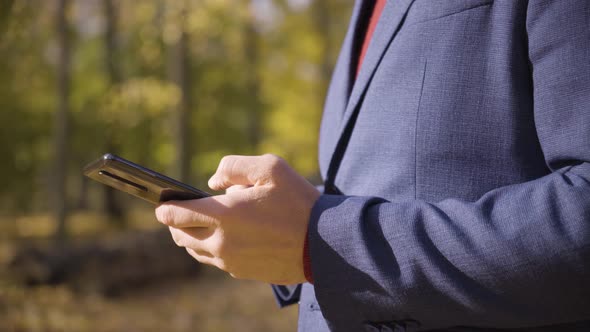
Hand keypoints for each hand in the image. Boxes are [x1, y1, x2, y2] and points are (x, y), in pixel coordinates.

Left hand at [155, 154, 319, 284]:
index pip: (176, 215)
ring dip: (192, 237)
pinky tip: (226, 238)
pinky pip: (217, 261)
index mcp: (223, 216)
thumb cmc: (298, 202)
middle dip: (176, 223)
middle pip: (181, 236)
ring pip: (196, 251)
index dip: (164, 209)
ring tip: (200, 225)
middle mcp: (221, 243)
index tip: (161, 204)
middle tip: (179, 213)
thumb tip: (212, 183)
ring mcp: (231, 262)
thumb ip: (233, 167)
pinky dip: (213, 249)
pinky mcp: (242, 272)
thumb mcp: (270, 168)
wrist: (324, 243)